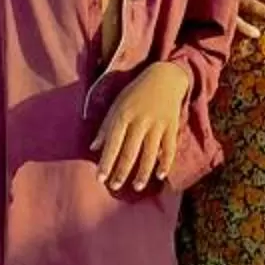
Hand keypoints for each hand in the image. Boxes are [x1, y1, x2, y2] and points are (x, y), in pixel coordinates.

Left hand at [91, 62, 191, 192]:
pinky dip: (165, 162)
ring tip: (137, 187)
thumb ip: (105, 127)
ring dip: (143, 172)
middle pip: (130, 151)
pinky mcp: (172, 126)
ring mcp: (157, 124)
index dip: (106, 162)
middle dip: (122, 171)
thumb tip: (93, 148)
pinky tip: (160, 175)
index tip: (100, 179)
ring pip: (149, 153)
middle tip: (115, 187)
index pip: (112, 144)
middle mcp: (140, 121)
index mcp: (123, 115)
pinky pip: (169, 148)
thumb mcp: (117, 104)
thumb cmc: (136, 93)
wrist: (165, 77)